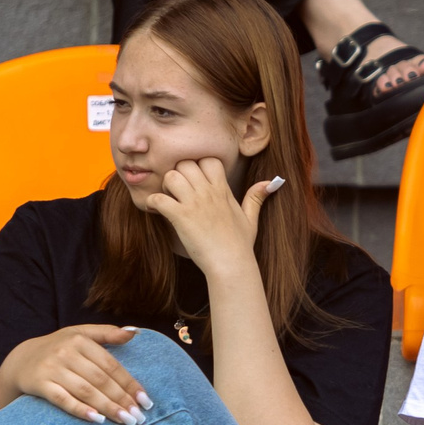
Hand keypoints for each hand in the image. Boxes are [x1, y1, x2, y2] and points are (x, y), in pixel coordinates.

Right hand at [0, 323, 151, 424]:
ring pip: (85, 391)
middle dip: (122, 400)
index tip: (145, 400)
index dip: (129, 384)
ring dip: (108, 407)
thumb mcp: (80, 334)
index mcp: (80, 339)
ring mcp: (52, 369)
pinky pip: (63, 399)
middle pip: (101, 380)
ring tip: (126, 421)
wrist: (21, 360)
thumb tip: (135, 332)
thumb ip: (107, 333)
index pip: (111, 365)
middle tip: (139, 417)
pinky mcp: (40, 384)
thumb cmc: (58, 348)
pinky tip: (98, 420)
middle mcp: (66, 352)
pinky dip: (81, 409)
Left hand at [135, 158, 283, 276]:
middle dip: (178, 173)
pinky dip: (152, 203)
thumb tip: (271, 182)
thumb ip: (256, 197)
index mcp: (222, 190)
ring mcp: (194, 204)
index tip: (194, 180)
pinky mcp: (180, 217)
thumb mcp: (251, 218)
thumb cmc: (240, 245)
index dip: (197, 165)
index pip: (208, 160)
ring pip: (171, 176)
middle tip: (176, 189)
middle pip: (186, 164)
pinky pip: (158, 198)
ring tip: (166, 198)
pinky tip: (156, 211)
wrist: (231, 265)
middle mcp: (208, 192)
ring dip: (164, 185)